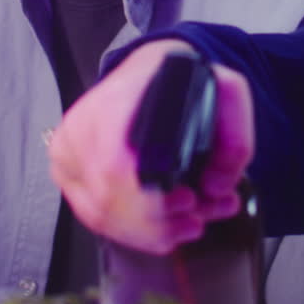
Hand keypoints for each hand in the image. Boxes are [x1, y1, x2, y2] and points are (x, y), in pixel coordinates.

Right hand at [48, 40, 253, 253]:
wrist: (147, 71)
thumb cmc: (180, 82)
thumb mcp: (227, 91)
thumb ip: (236, 138)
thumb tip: (216, 187)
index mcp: (117, 101)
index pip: (115, 164)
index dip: (148, 198)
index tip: (187, 200)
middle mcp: (83, 125)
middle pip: (109, 198)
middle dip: (160, 222)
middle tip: (198, 216)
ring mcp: (68, 150)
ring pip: (101, 215)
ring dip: (152, 232)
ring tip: (192, 223)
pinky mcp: (67, 172)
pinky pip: (95, 216)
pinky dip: (134, 231)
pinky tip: (168, 228)